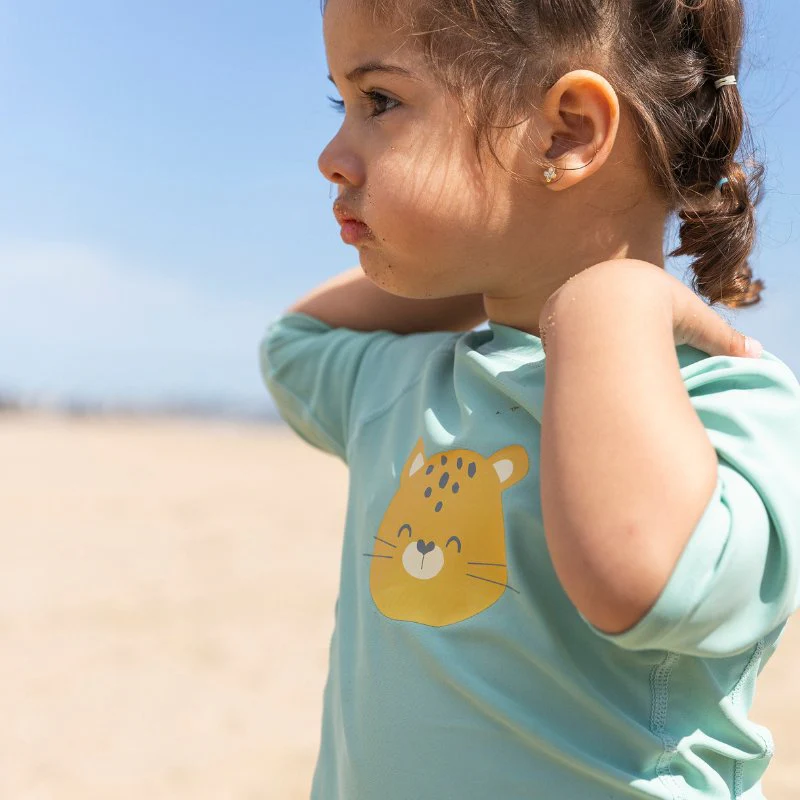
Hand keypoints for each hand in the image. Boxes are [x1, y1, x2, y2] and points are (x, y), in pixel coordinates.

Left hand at [540, 259, 763, 358]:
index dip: (636, 321)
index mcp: (632, 281)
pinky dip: (563, 344)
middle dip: (605, 328)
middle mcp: (601, 283)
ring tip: (590, 357)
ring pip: (575, 319)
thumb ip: (722, 338)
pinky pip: (556, 330)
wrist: (611, 310)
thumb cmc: (658, 313)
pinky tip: (571, 357)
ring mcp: (573, 295)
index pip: (633, 301)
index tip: (637, 340)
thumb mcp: (695, 325)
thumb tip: (756, 353)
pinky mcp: (551, 312)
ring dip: (580, 336)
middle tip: (611, 352)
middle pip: (602, 309)